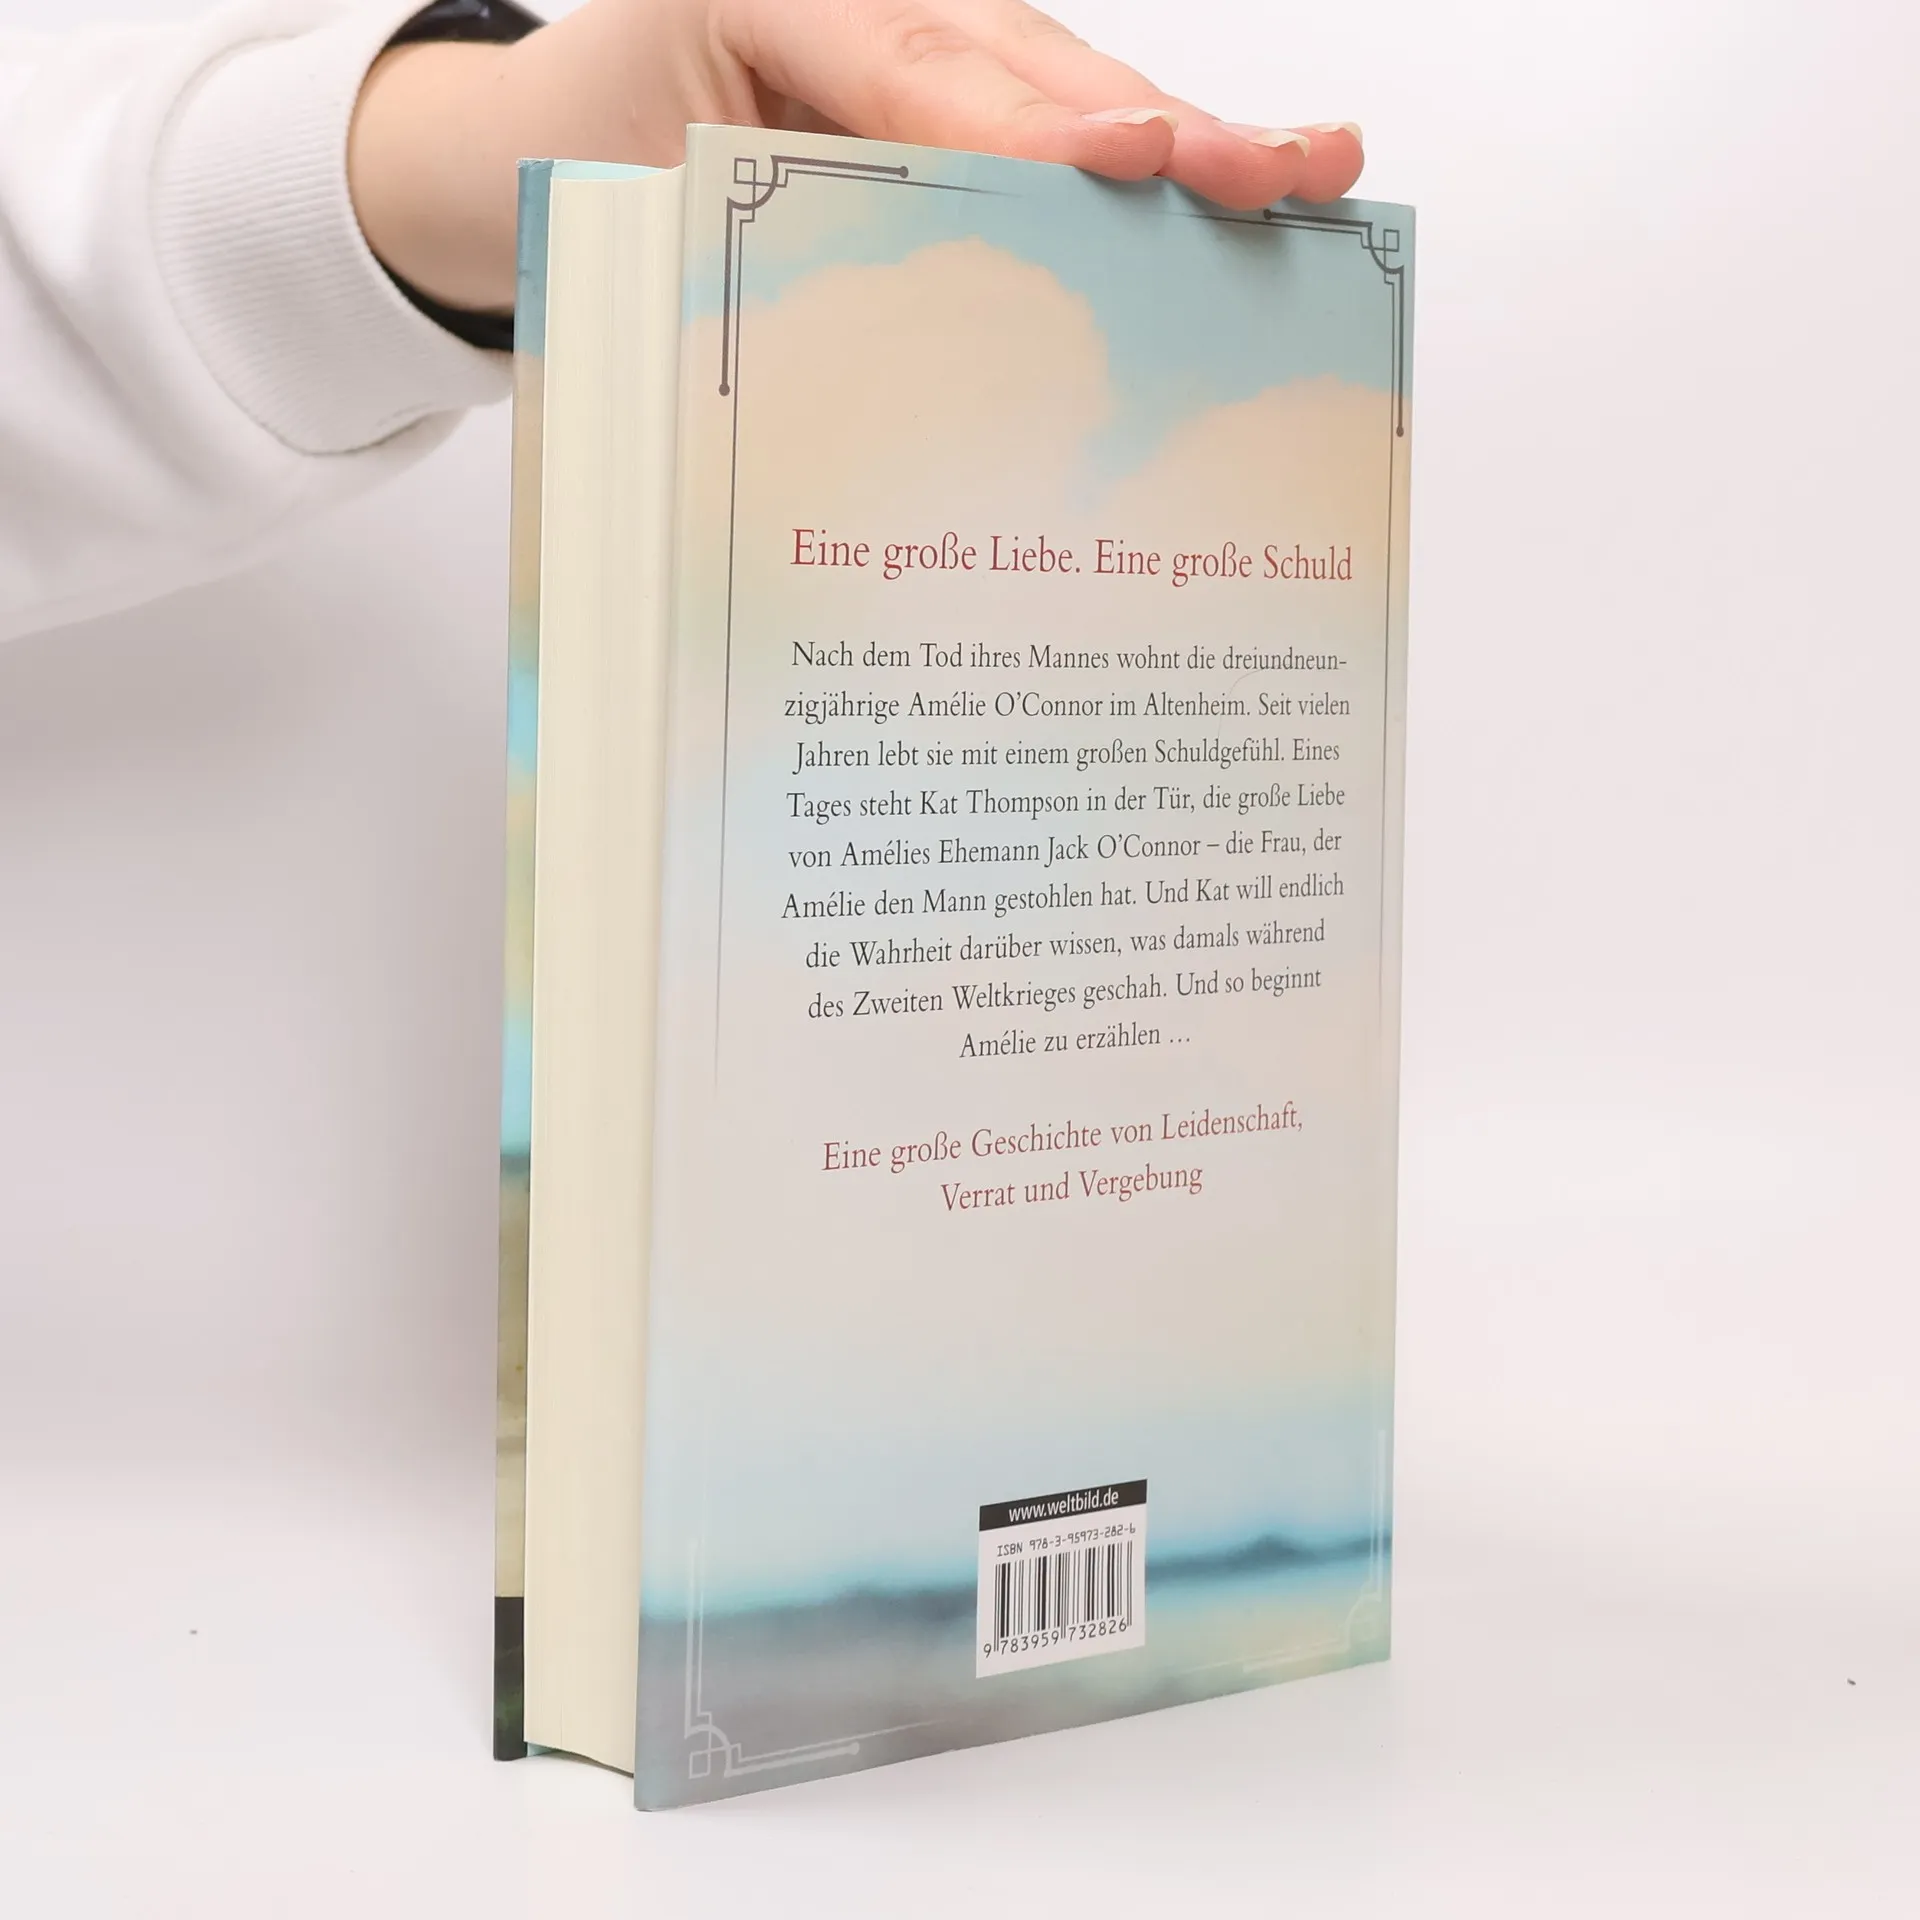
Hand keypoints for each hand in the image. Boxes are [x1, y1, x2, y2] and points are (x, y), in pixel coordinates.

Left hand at [349, 0, 1365, 315]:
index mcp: (781, 4)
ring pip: (1061, 96)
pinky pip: (1040, 138)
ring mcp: (914, 51)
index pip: (926, 73)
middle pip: (1034, 72)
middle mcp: (867, 10)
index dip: (1037, 126)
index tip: (1131, 161)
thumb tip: (903, 341)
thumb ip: (759, 241)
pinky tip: (1230, 197)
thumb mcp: (635, 202)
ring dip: (1183, 147)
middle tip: (1284, 170)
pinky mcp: (935, 108)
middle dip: (1166, 128)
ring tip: (1303, 173)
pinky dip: (1130, 181)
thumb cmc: (578, 164)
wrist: (523, 160)